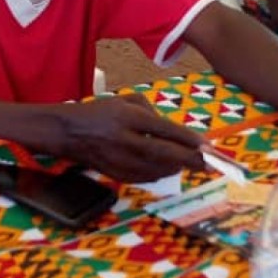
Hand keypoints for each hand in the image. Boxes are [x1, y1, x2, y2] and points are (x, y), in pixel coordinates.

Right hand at [45, 95, 203, 183]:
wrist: (67, 132)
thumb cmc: (99, 112)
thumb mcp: (125, 100)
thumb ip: (151, 111)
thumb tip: (173, 132)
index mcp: (127, 117)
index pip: (164, 130)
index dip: (188, 139)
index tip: (208, 146)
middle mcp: (124, 140)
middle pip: (164, 153)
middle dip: (190, 160)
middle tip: (210, 163)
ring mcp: (119, 160)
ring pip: (157, 169)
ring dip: (178, 167)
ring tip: (192, 163)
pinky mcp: (116, 174)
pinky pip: (146, 177)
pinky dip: (162, 173)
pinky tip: (170, 168)